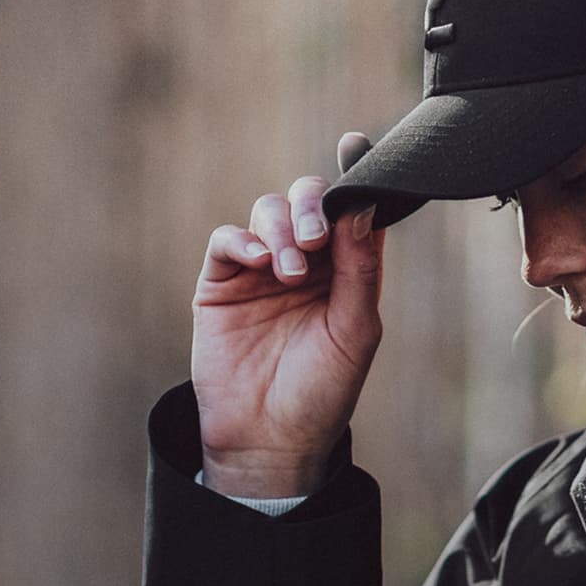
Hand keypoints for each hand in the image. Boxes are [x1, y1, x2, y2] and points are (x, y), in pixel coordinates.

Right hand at [189, 132, 386, 498]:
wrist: (270, 440)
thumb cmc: (322, 393)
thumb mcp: (355, 331)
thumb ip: (360, 269)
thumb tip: (364, 207)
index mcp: (344, 273)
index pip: (349, 213)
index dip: (353, 177)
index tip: (354, 144)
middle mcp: (304, 264)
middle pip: (305, 200)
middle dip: (310, 207)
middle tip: (313, 242)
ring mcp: (260, 271)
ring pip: (266, 212)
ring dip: (279, 229)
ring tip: (287, 271)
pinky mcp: (221, 284)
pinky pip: (226, 240)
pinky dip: (242, 241)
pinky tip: (259, 263)